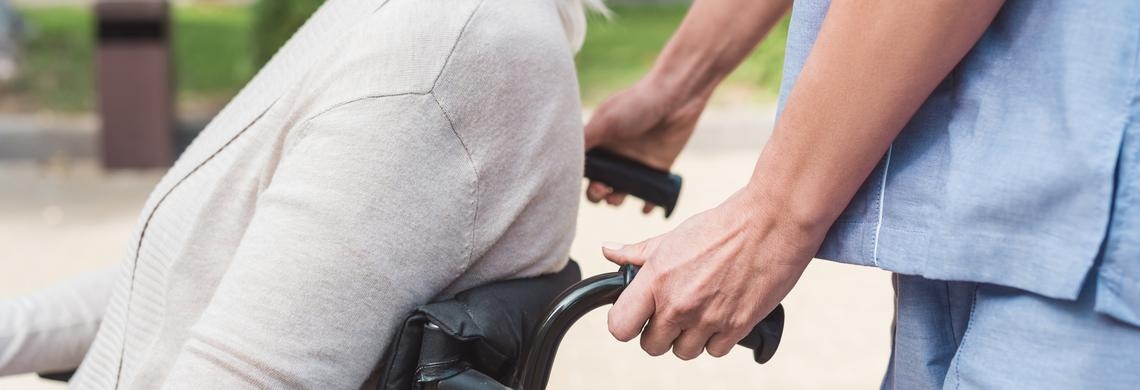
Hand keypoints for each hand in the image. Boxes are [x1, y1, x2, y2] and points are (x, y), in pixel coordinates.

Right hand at [584, 76, 711, 212]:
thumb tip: (557, 158)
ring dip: (616, 200)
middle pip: (599, 184)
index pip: (583, 168)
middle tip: (604, 190)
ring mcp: (635, 163)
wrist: (676, 96)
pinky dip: (647, 204)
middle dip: (597, 193)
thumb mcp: (605, 122)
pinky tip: (646, 207)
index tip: (587, 182)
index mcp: (599, 142)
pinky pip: (649, 194)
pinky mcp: (657, 169)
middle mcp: (615, 155)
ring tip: (617, 198)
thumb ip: (582, 142)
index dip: (579, 181)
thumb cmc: (636, 104)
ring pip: (621, 192)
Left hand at [601, 188, 823, 358]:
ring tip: (700, 313)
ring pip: (683, 352)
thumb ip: (637, 252)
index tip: (637, 317)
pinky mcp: (737, 326)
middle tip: (673, 314)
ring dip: (689, 338)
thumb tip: (609, 251)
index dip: (626, 324)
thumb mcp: (673, 236)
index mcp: (656, 279)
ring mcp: (707, 318)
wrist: (771, 223)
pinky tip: (721, 316)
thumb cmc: (722, 226)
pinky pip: (715, 351)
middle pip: (651, 346)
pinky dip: (717, 339)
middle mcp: (678, 303)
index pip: (620, 327)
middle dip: (659, 334)